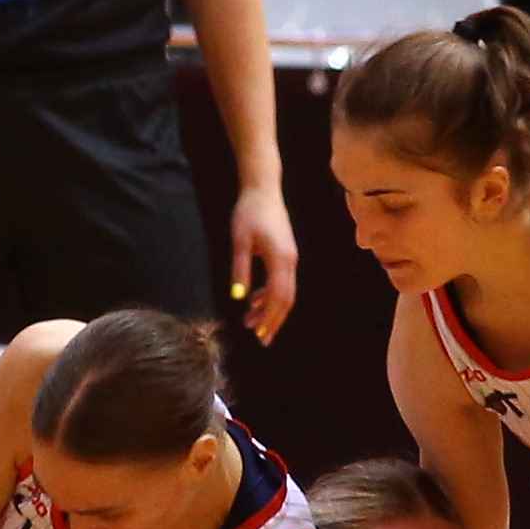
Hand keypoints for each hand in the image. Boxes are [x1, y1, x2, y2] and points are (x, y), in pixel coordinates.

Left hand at [223, 183, 300, 342]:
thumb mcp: (239, 241)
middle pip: (286, 299)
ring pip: (285, 291)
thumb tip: (239, 297)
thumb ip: (240, 269)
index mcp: (280, 259)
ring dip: (269, 309)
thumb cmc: (249, 212)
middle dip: (274, 321)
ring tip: (251, 323)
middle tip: (261, 340)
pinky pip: (282, 281)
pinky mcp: (286, 254)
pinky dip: (269, 295)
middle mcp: (290, 261)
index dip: (270, 318)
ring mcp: (290, 257)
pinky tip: (254, 301)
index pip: (278, 296)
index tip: (259, 335)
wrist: (263, 188)